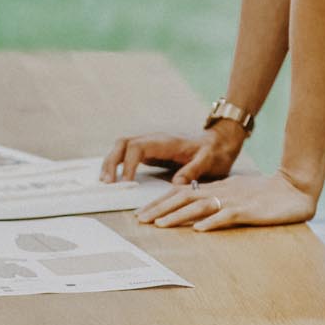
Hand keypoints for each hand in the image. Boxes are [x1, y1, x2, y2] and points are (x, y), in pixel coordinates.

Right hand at [98, 125, 242, 184]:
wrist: (218, 143)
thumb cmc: (214, 153)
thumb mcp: (209, 161)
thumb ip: (193, 171)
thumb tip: (177, 184)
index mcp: (165, 142)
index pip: (138, 147)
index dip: (129, 164)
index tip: (126, 182)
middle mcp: (154, 140)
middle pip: (123, 143)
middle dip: (112, 161)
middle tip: (106, 182)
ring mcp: (150, 144)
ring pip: (122, 147)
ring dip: (112, 162)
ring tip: (106, 181)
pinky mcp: (150, 152)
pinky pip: (127, 154)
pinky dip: (118, 164)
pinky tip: (115, 177)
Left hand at [134, 170, 317, 231]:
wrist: (295, 187)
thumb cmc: (265, 194)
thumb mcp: (236, 194)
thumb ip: (217, 200)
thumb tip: (196, 213)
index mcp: (216, 188)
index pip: (181, 193)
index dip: (160, 203)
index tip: (142, 213)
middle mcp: (220, 191)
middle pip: (183, 198)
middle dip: (160, 209)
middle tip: (140, 220)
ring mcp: (234, 200)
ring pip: (200, 206)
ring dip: (178, 215)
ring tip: (160, 225)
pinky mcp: (249, 210)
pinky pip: (227, 216)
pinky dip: (212, 222)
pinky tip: (199, 229)